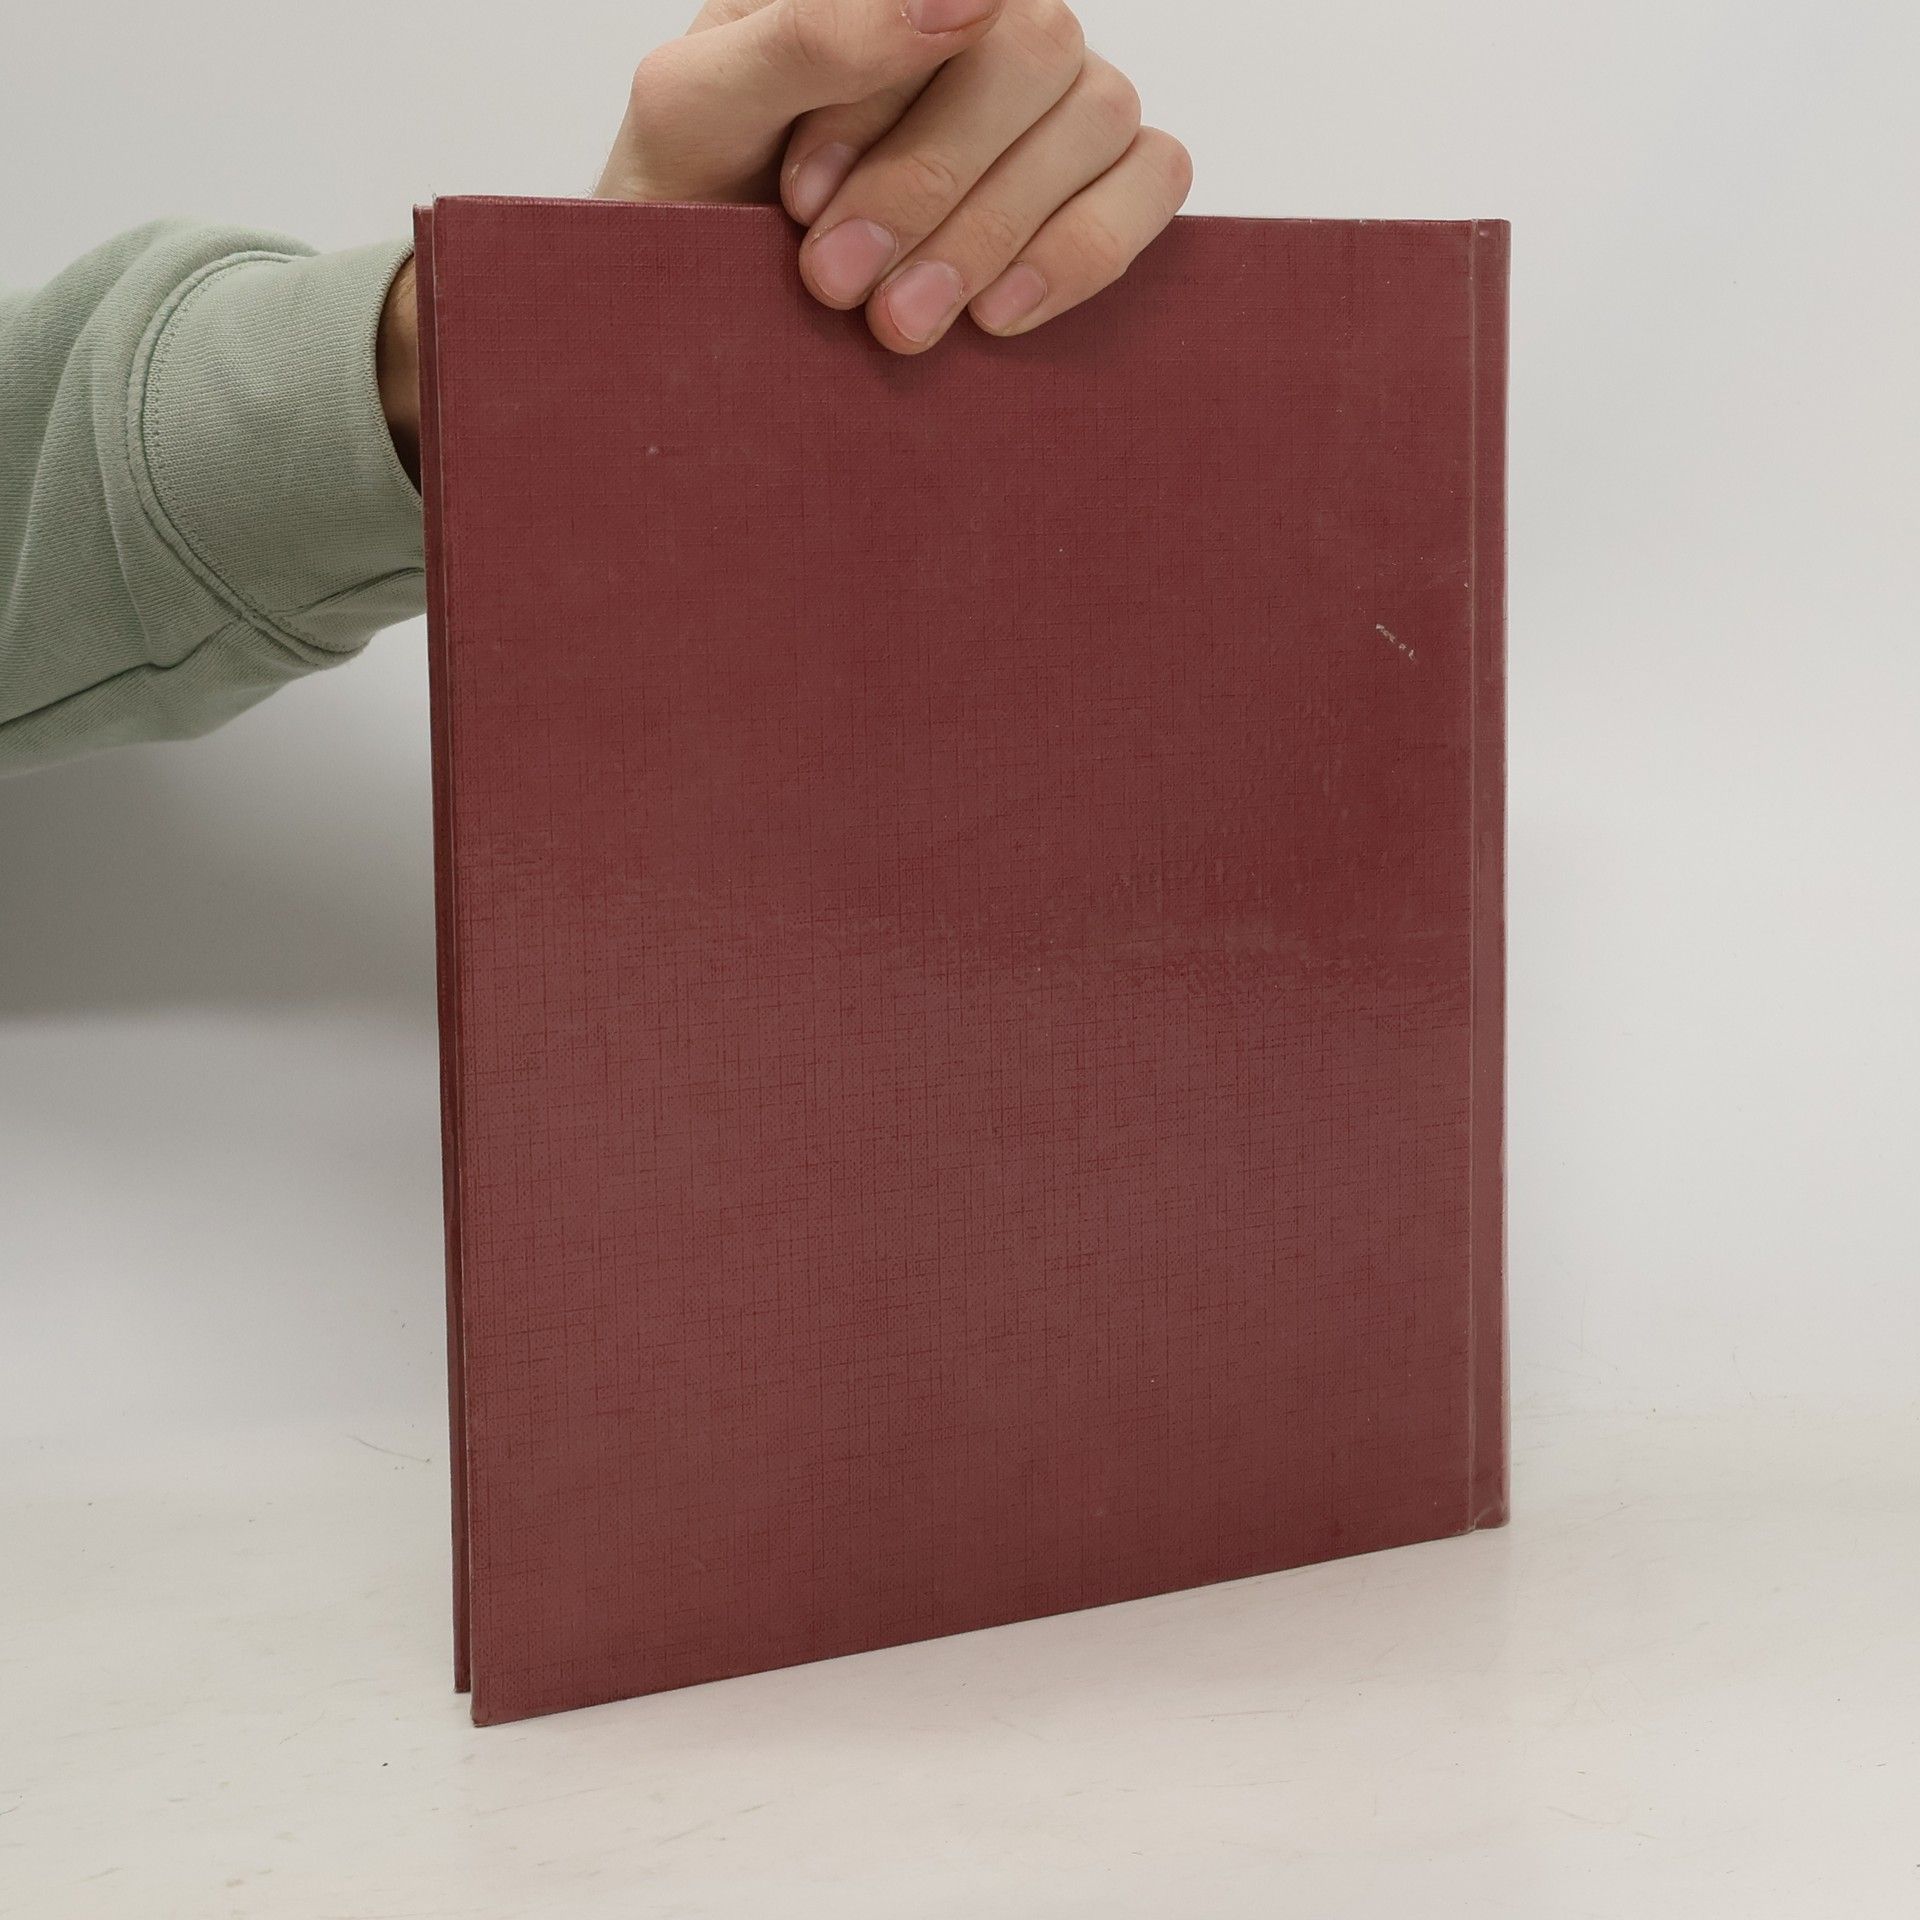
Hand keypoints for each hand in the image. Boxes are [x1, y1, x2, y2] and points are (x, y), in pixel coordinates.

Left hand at [597, 0, 1191, 351]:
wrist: (704, 297)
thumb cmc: (696, 188)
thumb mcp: (701, 106)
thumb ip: (812, 33)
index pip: (957, 5)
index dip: (885, 112)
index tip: (802, 203)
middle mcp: (988, 18)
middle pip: (1038, 55)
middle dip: (934, 187)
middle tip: (841, 287)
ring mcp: (1055, 96)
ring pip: (1100, 119)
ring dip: (997, 235)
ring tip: (899, 325)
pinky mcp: (1103, 178)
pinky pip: (1155, 179)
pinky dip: (1085, 250)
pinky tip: (997, 316)